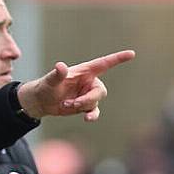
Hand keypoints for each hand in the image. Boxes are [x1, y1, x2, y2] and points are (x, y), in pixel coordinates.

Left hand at [17, 50, 134, 120]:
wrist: (42, 101)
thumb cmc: (46, 86)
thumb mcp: (50, 80)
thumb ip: (57, 74)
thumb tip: (61, 66)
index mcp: (84, 71)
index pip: (104, 63)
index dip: (118, 58)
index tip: (131, 54)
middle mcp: (89, 82)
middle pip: (100, 91)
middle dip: (88, 99)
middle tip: (71, 103)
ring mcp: (88, 94)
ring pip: (96, 102)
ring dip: (83, 106)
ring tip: (67, 105)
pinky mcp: (85, 106)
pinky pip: (94, 111)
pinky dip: (91, 115)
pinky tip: (86, 119)